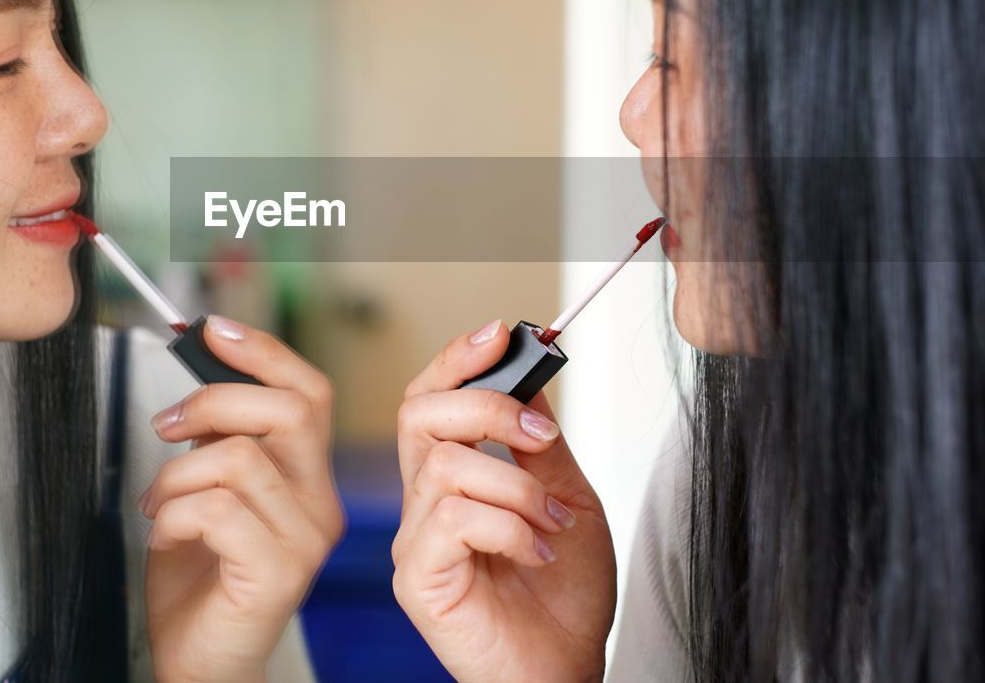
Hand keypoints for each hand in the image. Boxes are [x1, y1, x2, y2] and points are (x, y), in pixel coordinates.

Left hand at [139, 315, 343, 682]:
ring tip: (156, 502)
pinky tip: (164, 534)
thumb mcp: (208, 492)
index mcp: (309, 479)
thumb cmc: (201, 580)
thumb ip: (219, 442)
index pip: (309, 393)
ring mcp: (305, 540)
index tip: (212, 329)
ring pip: (240, 459)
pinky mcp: (277, 573)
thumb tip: (203, 379)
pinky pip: (217, 509)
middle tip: (166, 425)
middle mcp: (320, 505)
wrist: (198, 661)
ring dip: (176, 474)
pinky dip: (173, 514)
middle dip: (212, 402)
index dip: (263, 352)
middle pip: (287, 411)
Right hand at [392, 319, 615, 682]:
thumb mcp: (568, 497)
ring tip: (553, 524)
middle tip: (542, 438)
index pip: (430, 400)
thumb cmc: (564, 598)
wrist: (567, 669)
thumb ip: (541, 443)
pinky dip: (508, 527)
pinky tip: (536, 552)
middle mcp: (423, 504)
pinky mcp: (419, 580)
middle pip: (419, 415)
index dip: (456, 360)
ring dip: (518, 488)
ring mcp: (416, 542)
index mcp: (451, 479)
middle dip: (487, 409)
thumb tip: (529, 378)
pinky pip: (452, 519)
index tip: (501, 334)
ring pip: (445, 466)